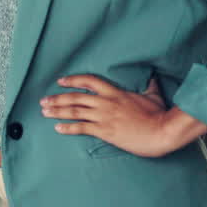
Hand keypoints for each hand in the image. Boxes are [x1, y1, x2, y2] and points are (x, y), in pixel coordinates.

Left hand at [41, 76, 190, 157]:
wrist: (163, 131)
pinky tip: (58, 129)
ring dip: (57, 111)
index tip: (61, 81)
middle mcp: (106, 103)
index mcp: (116, 93)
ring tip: (44, 112)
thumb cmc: (160, 114)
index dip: (73, 80)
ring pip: (75, 111)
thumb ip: (149, 85)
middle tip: (43, 101)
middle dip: (57, 98)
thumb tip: (152, 76)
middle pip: (76, 97)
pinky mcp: (105, 131)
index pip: (90, 81)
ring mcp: (104, 117)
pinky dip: (68, 128)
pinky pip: (82, 128)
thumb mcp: (154, 95)